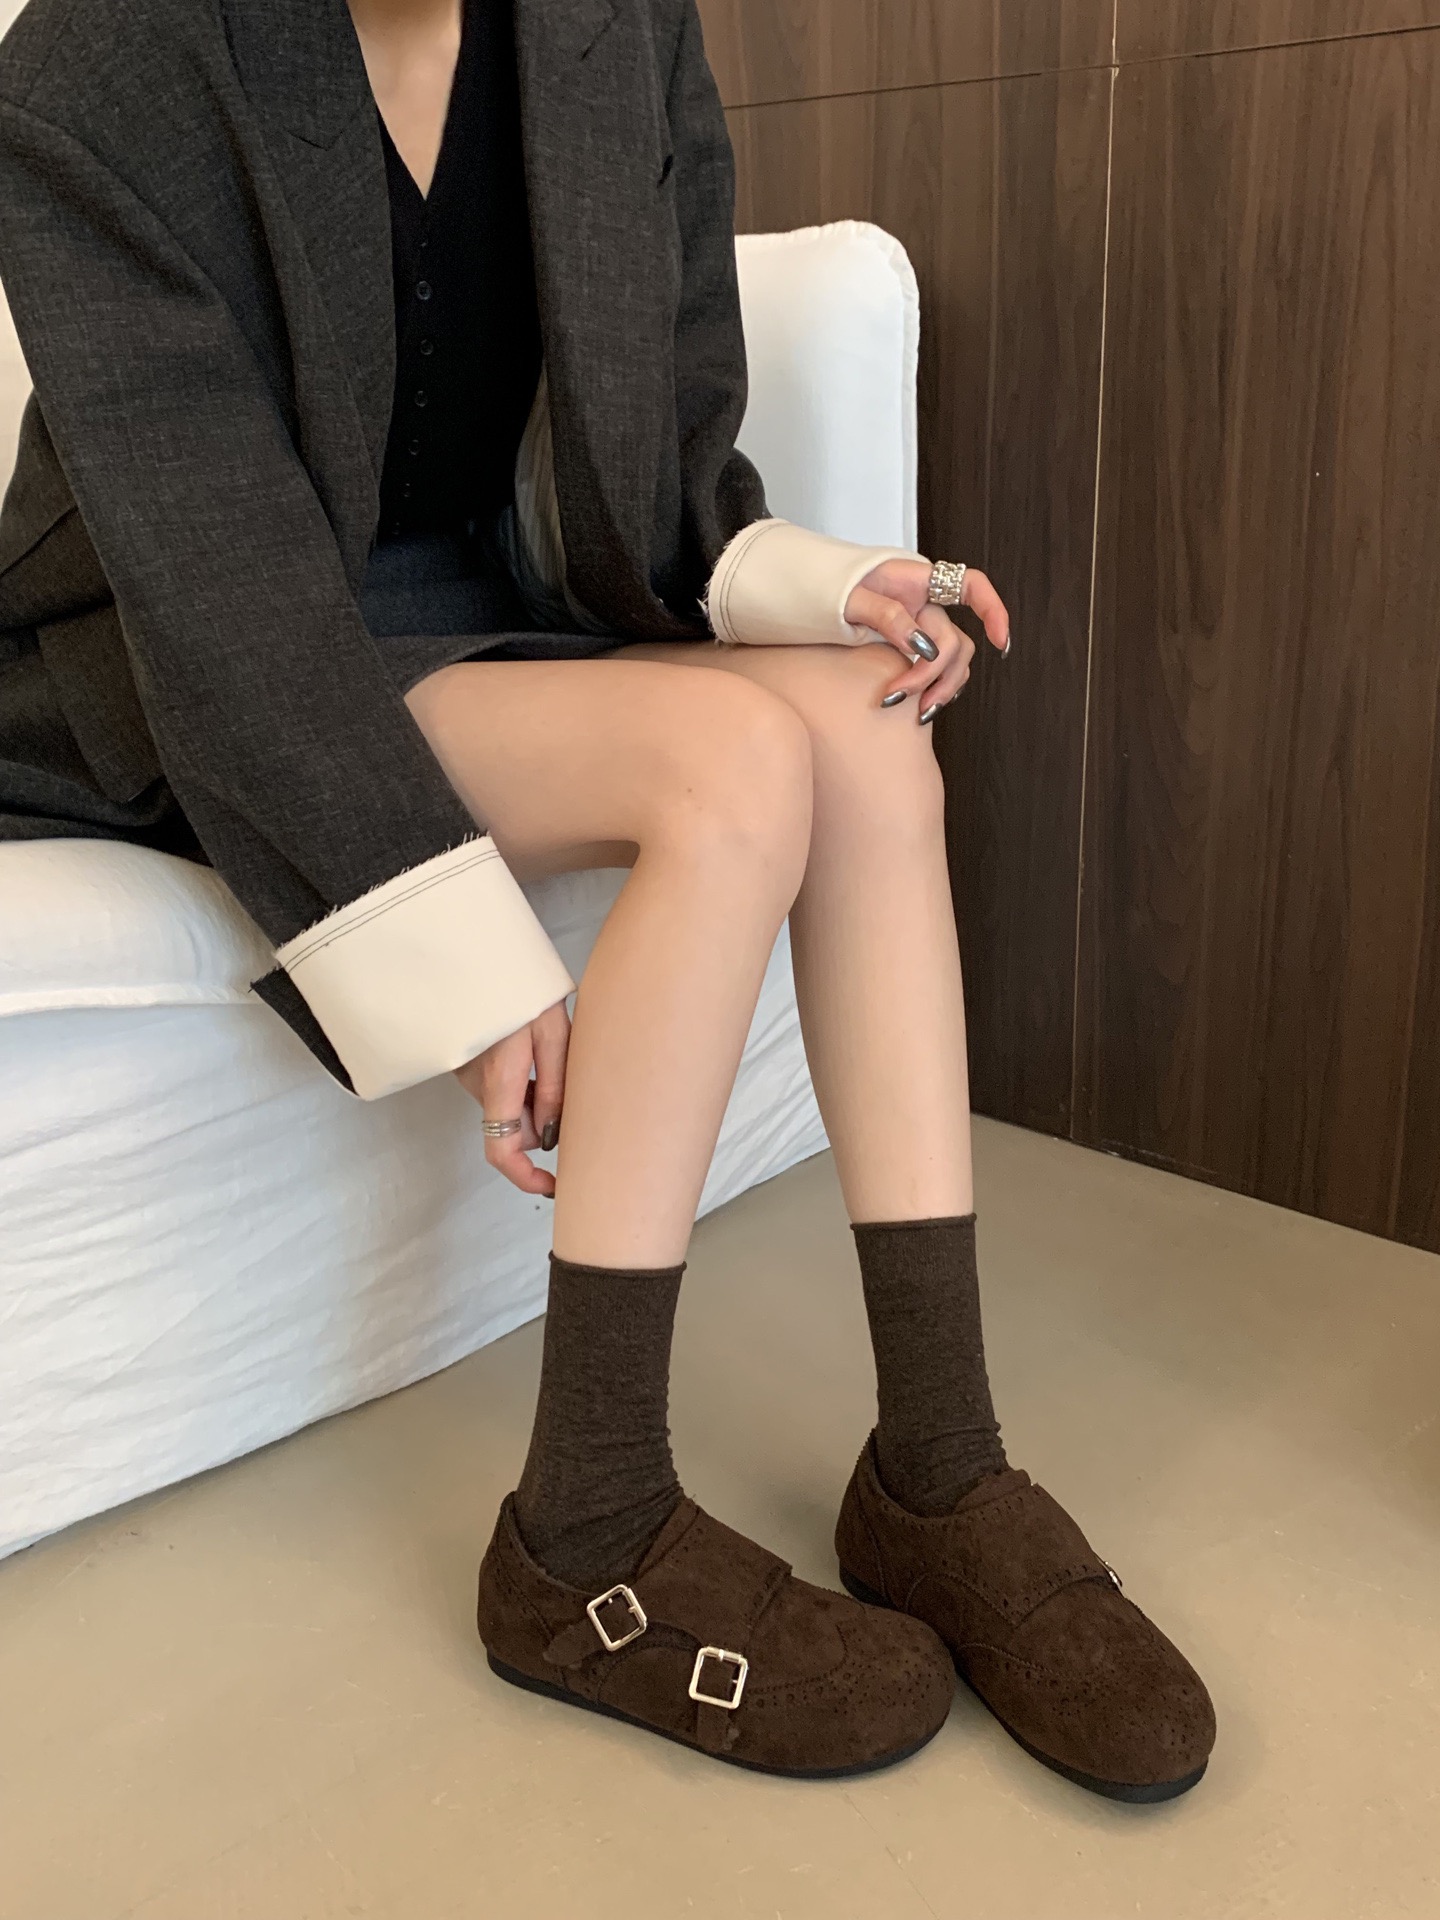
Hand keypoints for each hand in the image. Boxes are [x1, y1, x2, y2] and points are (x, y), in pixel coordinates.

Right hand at [454, 999, 570, 1196]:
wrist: (481, 955)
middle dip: (544, 1124)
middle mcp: (476, 1084)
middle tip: (572, 1086)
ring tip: (555, 1057)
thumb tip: (553, 1134)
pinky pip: (500, 1090)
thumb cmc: (523, 988)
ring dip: (534, 1100)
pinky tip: (537, 1053)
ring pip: (508, 1109)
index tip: (554, 1185)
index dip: (526, 1178)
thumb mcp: (553, 1034)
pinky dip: (522, 1086)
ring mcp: (469, 1074)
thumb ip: (554, 1087)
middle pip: (512, 1130)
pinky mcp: (470, 1063)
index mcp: (498, 1082)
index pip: (502, 1151)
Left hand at [844, 559, 1010, 716]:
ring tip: (915, 713)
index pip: (970, 584)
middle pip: (955, 640)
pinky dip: (932, 689)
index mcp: (916, 580)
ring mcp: (921, 627)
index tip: (999, 641)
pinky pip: (937, 670)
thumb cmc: (828, 588)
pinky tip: (918, 706)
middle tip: (898, 697)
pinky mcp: (913, 647)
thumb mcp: (850, 597)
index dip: (992, 609)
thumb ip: (884, 614)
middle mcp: (925, 604)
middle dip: (933, 674)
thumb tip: (918, 644)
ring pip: (952, 662)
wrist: (809, 597)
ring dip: (939, 688)